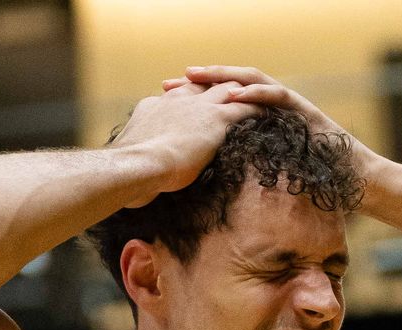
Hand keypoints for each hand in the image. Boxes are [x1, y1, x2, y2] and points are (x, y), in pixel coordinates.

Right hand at [110, 79, 261, 206]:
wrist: (137, 166)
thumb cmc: (130, 171)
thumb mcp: (134, 157)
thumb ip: (142, 155)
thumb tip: (143, 173)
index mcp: (156, 107)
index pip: (178, 95)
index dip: (191, 97)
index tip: (200, 105)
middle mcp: (179, 100)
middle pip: (205, 86)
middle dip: (219, 88)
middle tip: (235, 96)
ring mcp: (199, 108)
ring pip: (229, 91)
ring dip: (244, 94)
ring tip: (259, 101)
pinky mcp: (217, 120)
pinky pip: (246, 108)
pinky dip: (259, 109)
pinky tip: (271, 115)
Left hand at [161, 65, 381, 178]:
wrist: (354, 184)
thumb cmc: (315, 186)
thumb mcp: (268, 179)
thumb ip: (244, 173)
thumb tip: (211, 190)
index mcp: (260, 123)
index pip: (221, 105)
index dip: (193, 103)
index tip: (164, 105)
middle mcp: (272, 108)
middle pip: (229, 87)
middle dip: (197, 84)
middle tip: (167, 85)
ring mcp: (289, 107)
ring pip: (251, 81)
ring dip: (222, 77)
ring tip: (195, 75)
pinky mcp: (305, 111)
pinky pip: (278, 96)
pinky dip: (256, 93)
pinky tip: (235, 94)